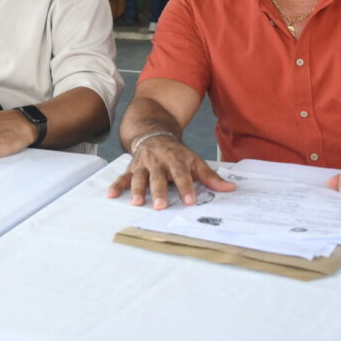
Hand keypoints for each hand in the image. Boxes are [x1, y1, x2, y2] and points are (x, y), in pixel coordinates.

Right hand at [106, 134, 235, 207]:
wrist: (154, 134)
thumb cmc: (177, 153)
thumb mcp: (194, 161)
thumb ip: (210, 177)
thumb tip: (230, 189)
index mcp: (175, 159)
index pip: (182, 175)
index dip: (186, 188)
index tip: (190, 202)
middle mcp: (158, 161)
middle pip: (158, 177)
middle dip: (159, 191)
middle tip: (161, 206)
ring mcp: (143, 164)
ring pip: (139, 177)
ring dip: (137, 190)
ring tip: (137, 203)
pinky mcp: (131, 168)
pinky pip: (122, 177)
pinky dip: (116, 185)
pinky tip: (110, 195)